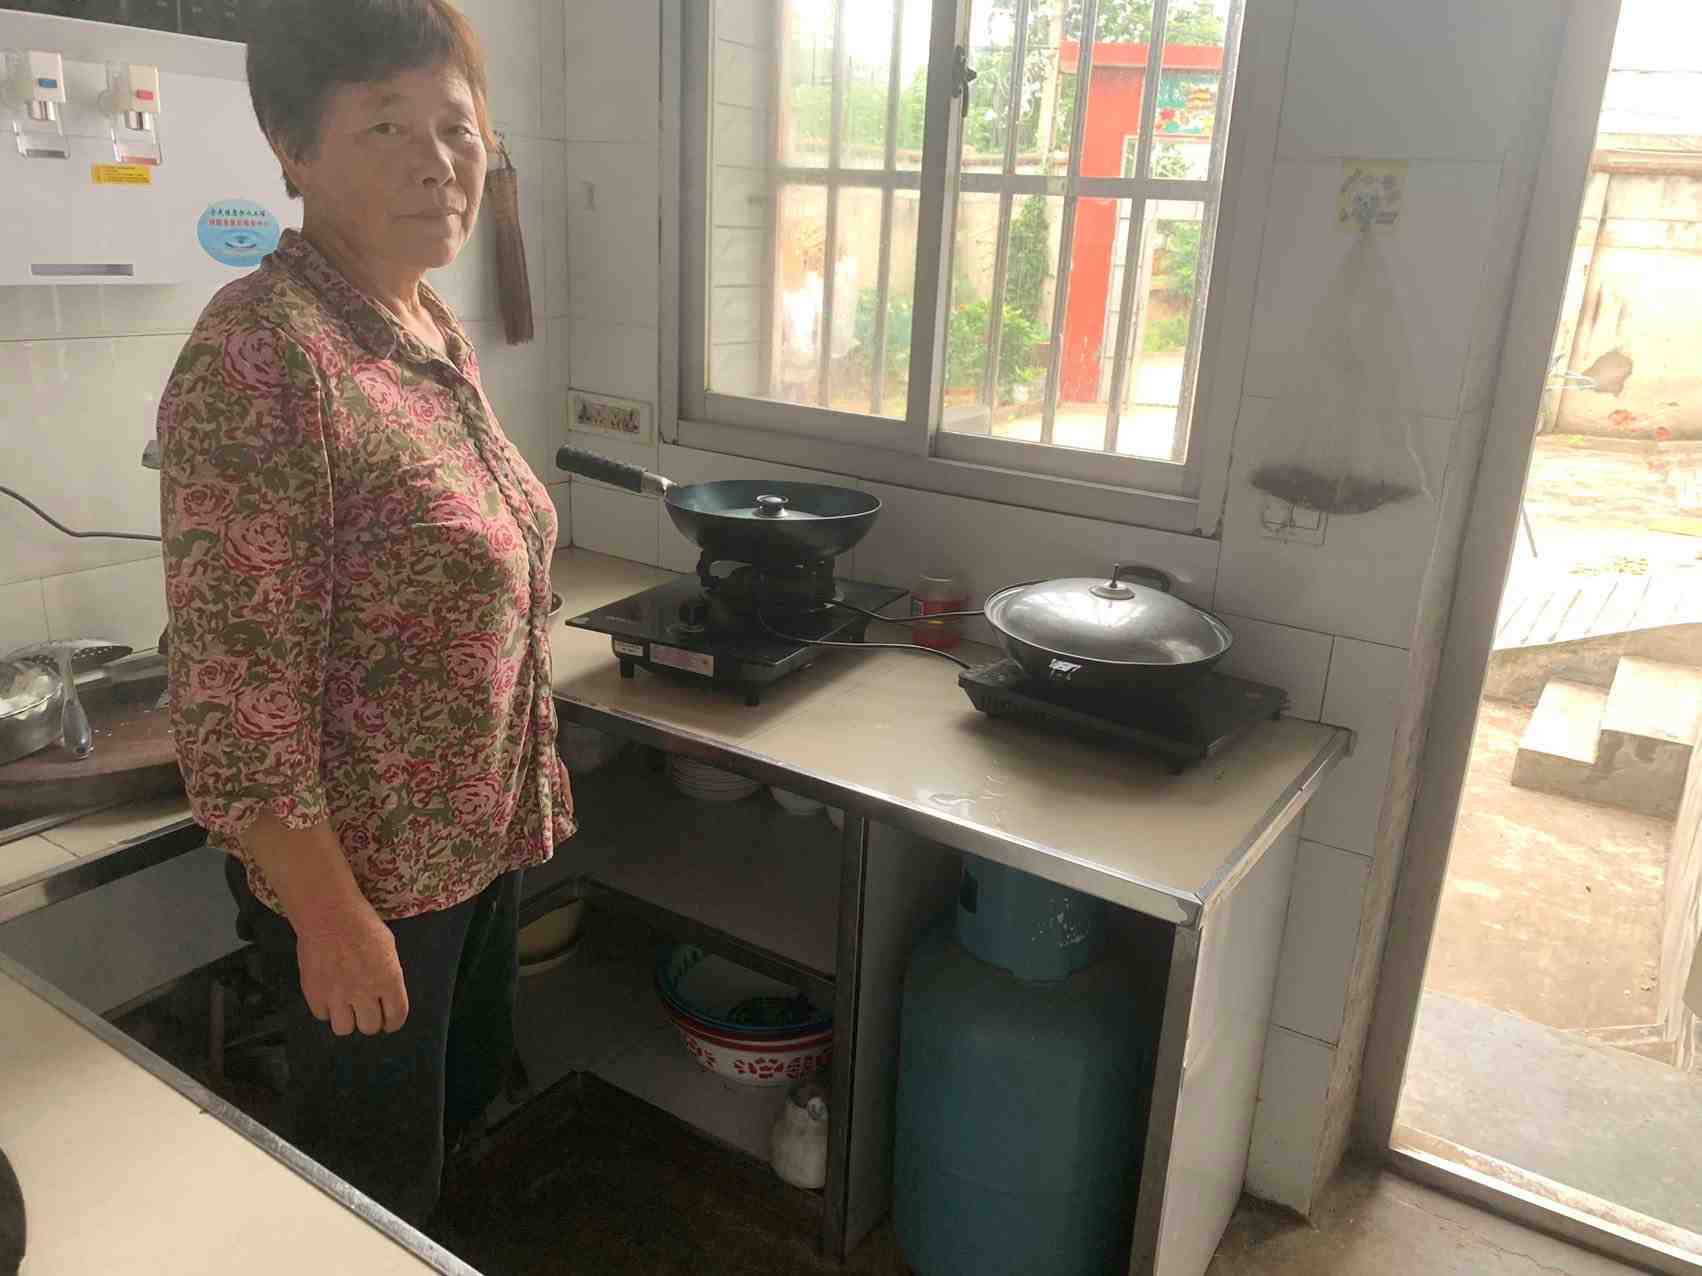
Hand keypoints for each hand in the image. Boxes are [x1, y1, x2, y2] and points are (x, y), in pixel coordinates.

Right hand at [294, 903, 409, 1035]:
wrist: (329, 915)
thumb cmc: (362, 924)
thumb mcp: (388, 948)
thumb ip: (388, 974)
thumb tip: (384, 990)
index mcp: (389, 980)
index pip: (396, 1016)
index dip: (393, 1022)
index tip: (389, 1021)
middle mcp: (365, 993)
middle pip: (370, 1027)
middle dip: (370, 1021)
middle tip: (366, 1011)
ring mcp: (338, 996)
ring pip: (344, 1029)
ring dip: (347, 1020)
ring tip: (345, 1007)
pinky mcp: (315, 994)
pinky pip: (322, 1016)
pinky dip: (326, 1009)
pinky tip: (328, 996)